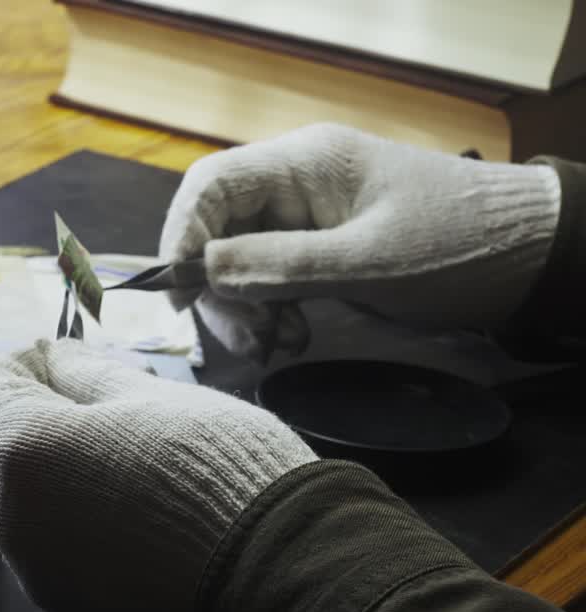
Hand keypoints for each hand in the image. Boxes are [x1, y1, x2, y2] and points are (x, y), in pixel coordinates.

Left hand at [0, 339, 315, 611]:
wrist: (272, 568)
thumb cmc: (213, 462)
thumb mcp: (150, 394)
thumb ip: (85, 373)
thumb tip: (52, 355)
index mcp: (20, 449)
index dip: (23, 368)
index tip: (65, 363)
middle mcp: (6, 513)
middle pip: (3, 451)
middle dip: (42, 425)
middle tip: (111, 416)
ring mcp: (31, 568)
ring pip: (27, 505)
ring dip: (58, 481)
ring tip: (130, 473)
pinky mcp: (63, 607)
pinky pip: (53, 551)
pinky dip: (78, 530)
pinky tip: (135, 523)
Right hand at [159, 123, 561, 357]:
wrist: (531, 256)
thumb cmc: (459, 245)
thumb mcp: (370, 260)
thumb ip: (283, 264)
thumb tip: (204, 271)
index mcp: (304, 165)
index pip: (210, 186)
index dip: (182, 236)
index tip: (181, 294)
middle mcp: (296, 186)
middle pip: (218, 231)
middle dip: (220, 289)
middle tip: (248, 340)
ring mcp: (307, 219)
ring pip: (239, 262)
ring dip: (245, 309)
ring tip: (278, 345)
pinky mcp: (320, 251)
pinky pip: (269, 280)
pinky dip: (269, 313)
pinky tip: (291, 338)